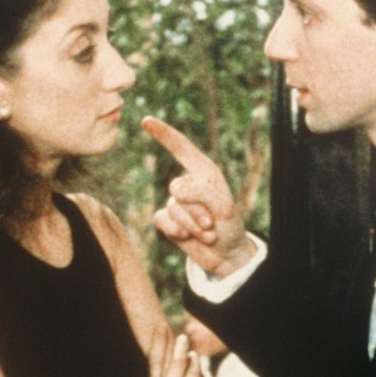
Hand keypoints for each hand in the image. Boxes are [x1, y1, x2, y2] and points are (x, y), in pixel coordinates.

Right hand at [142, 116, 255, 277]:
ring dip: (192, 225)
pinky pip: (160, 220)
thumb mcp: (223, 206)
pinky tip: (186, 237)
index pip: (181, 149)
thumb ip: (201, 192)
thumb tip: (173, 189)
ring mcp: (176, 203)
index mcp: (204, 173)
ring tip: (207, 234)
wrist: (226, 256)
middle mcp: (188, 184)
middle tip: (212, 224)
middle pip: (178, 189)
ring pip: (173, 209)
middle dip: (196, 211)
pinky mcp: (168, 221)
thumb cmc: (229, 226)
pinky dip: (175, 231)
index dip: (164, 134)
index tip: (146, 120)